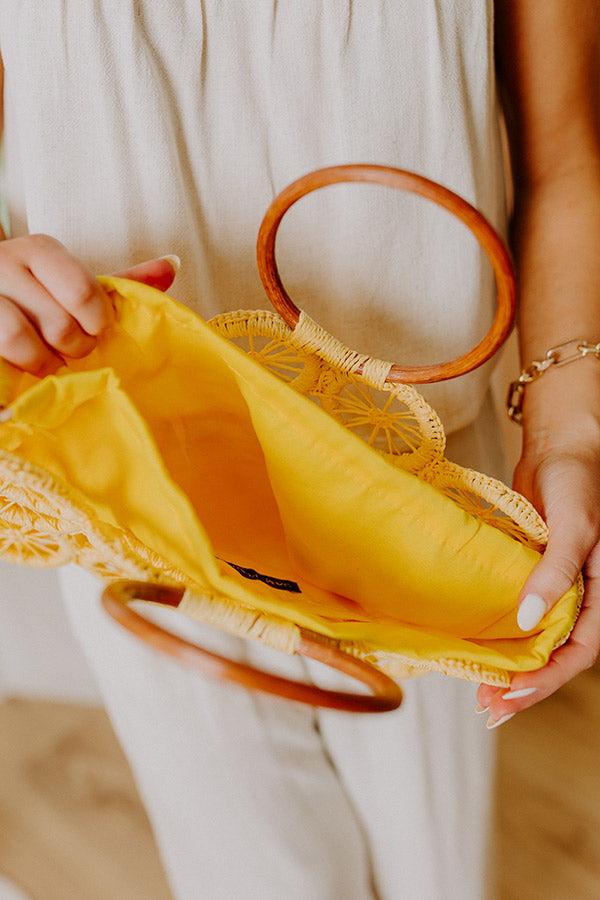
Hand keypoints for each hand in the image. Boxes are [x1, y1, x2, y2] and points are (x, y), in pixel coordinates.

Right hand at [0, 233, 178, 375]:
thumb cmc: (36, 296)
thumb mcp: (74, 284)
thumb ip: (119, 282)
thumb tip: (171, 266)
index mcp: (39, 251)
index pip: (82, 292)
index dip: (97, 323)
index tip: (96, 330)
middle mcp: (4, 264)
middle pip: (58, 323)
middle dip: (75, 347)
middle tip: (74, 350)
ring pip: (21, 341)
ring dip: (42, 362)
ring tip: (48, 362)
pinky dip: (18, 369)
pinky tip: (23, 368)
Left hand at [477, 417, 599, 727]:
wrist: (557, 448)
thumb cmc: (577, 481)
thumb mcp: (574, 527)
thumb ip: (555, 573)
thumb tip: (528, 622)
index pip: (578, 651)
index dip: (547, 679)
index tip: (510, 695)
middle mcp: (576, 598)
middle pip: (552, 655)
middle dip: (522, 685)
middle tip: (486, 708)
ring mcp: (549, 588)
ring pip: (531, 639)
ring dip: (507, 666)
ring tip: (477, 692)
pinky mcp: (525, 574)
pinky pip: (512, 612)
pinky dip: (496, 633)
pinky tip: (472, 647)